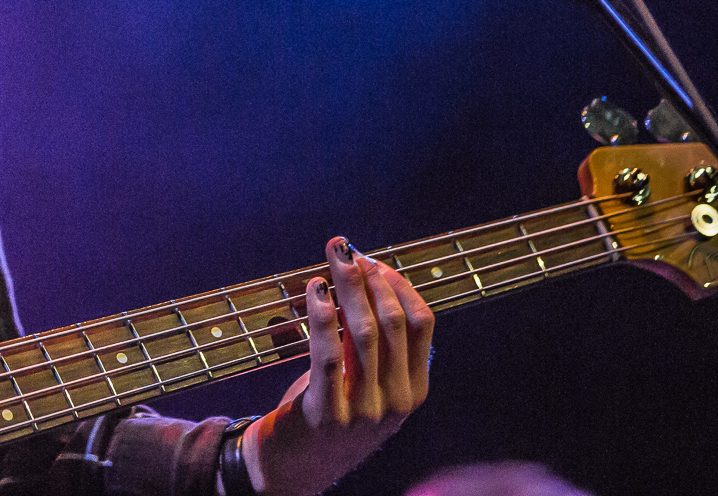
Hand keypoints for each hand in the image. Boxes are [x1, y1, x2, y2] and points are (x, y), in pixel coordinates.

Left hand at [242, 236, 433, 495]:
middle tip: (346, 250)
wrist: (296, 468)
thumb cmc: (332, 413)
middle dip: (370, 278)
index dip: (399, 285)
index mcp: (414, 391)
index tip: (374, 260)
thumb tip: (365, 279)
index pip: (421, 324)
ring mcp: (364, 411)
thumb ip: (374, 345)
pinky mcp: (327, 415)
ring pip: (363, 334)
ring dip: (347, 288)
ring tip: (332, 260)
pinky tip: (316, 290)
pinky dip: (323, 317)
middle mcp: (397, 402)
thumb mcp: (368, 384)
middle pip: (392, 323)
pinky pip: (328, 357)